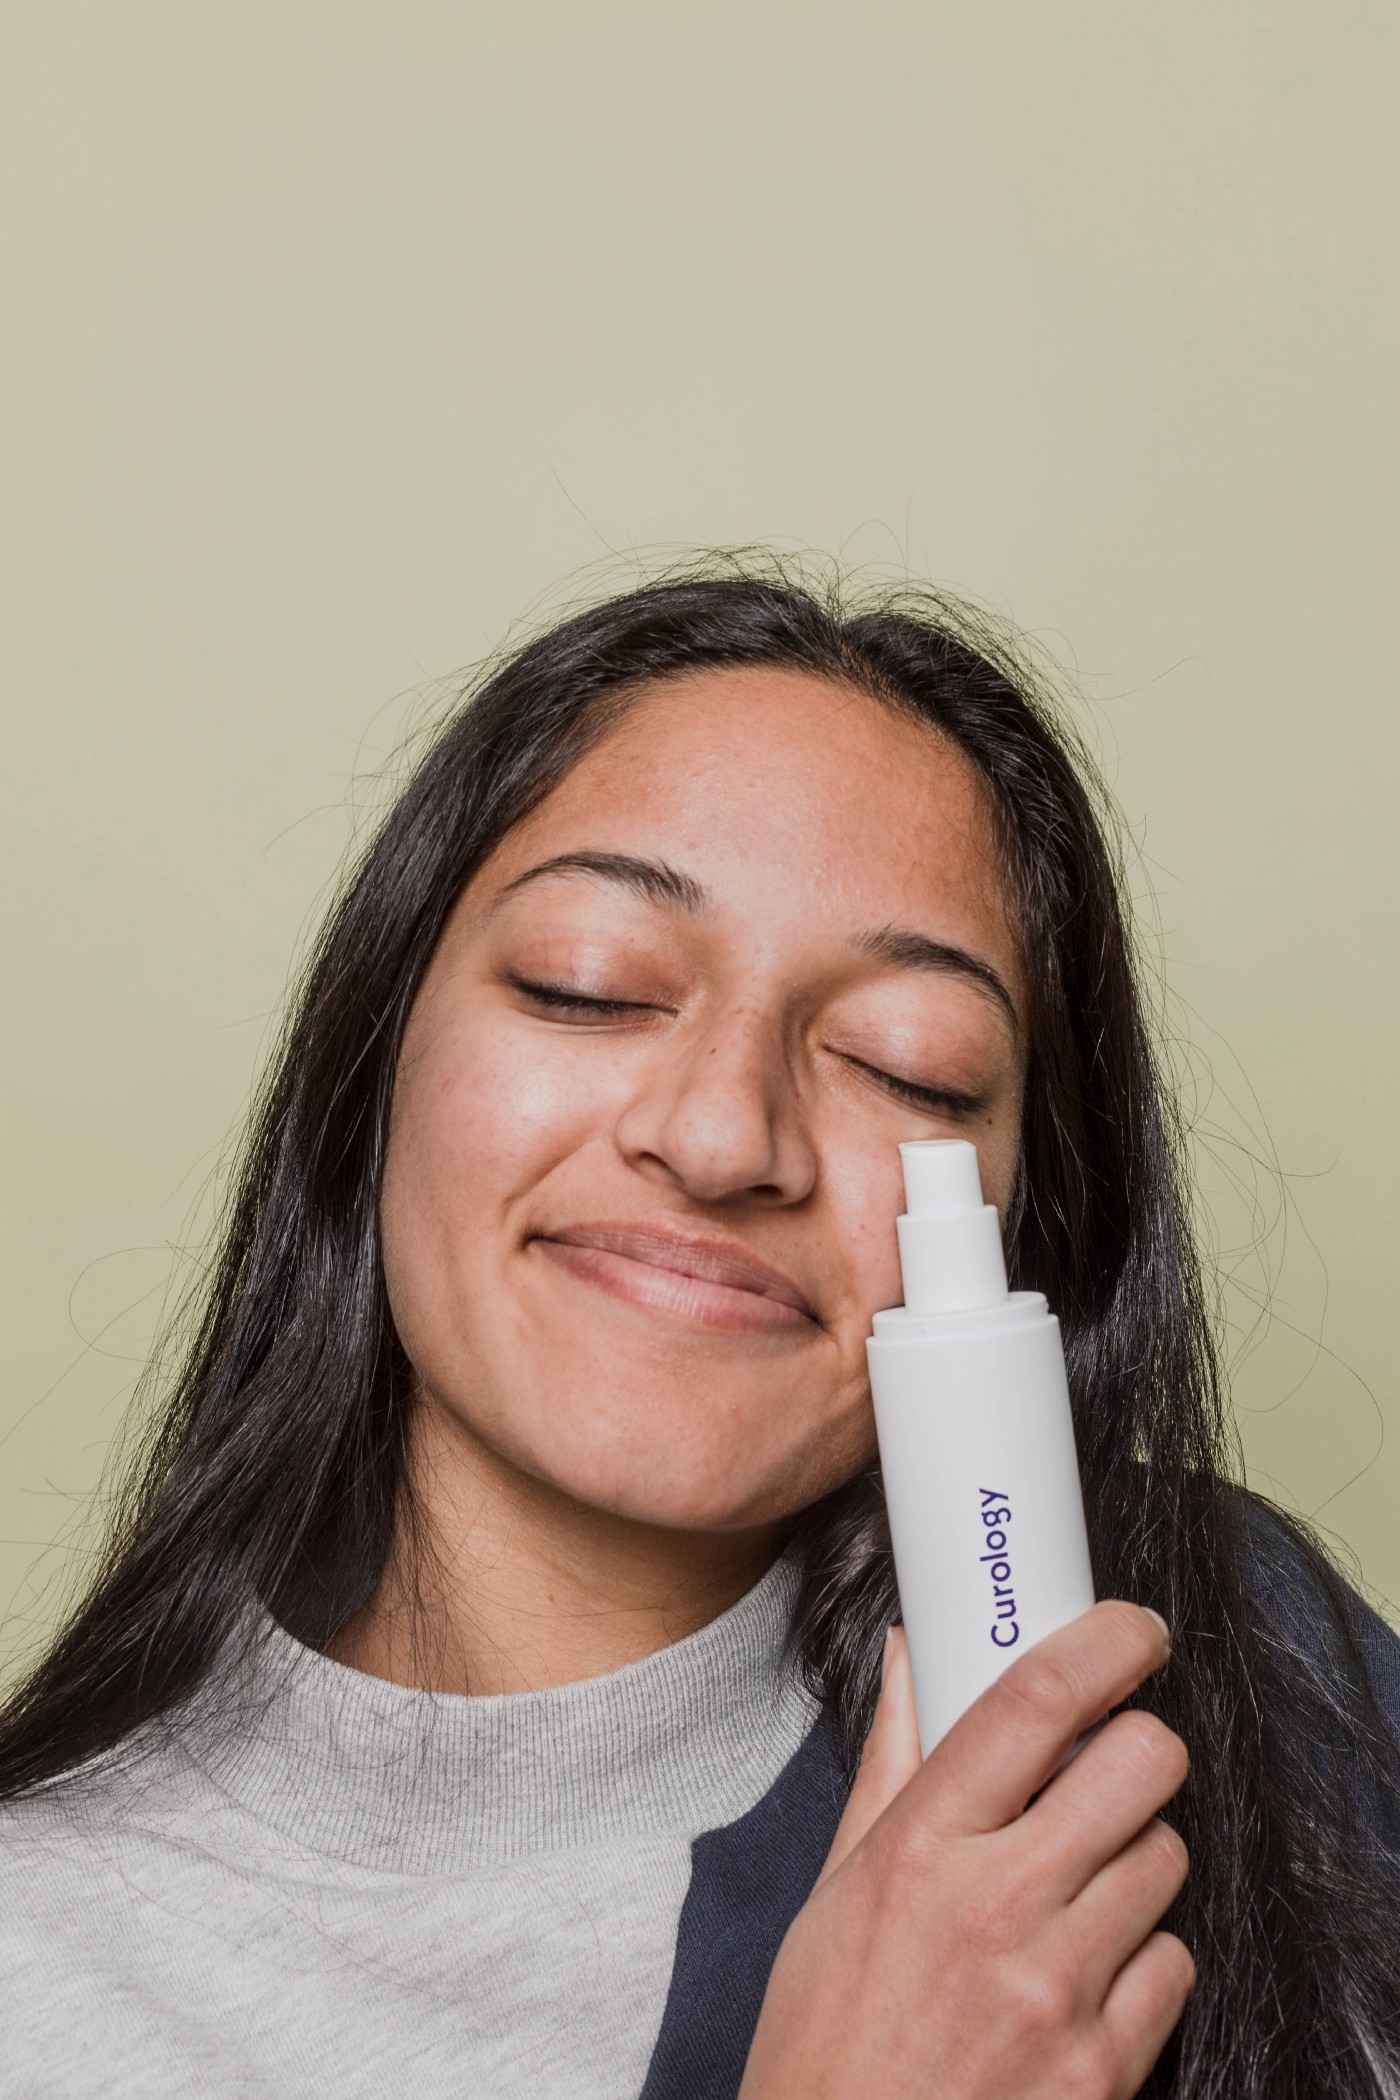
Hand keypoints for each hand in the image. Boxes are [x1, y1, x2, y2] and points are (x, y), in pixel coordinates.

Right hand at [741, 1602, 1192, 2099]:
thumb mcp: (834, 1894)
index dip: (1105, 1642)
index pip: (1036, 1700)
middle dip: (1138, 1747)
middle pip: (1141, 1763)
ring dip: (1135, 1856)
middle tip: (1108, 1765)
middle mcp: (997, 1905)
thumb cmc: (825, 2042)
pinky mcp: (1106, 2067)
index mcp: (919, 1848)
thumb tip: (908, 1660)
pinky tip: (1086, 1971)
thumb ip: (889, 1767)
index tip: (1132, 1630)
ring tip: (1077, 1884)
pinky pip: (1174, 1964)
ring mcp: (1060, 1990)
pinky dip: (1144, 1958)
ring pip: (1167, 1858)